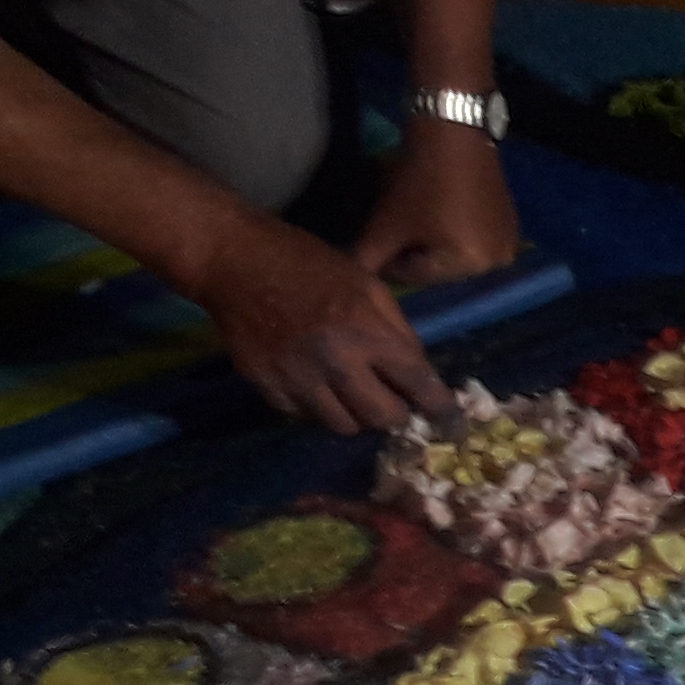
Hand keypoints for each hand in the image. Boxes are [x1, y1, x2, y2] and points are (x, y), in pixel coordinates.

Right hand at [189, 211, 449, 433]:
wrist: (232, 259)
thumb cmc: (306, 263)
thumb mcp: (366, 283)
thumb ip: (397, 330)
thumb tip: (419, 371)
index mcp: (368, 332)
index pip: (418, 386)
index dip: (441, 411)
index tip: (452, 426)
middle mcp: (335, 362)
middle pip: (382, 419)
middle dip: (395, 415)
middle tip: (392, 402)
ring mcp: (297, 377)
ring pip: (342, 426)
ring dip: (354, 415)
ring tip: (350, 392)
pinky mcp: (265, 384)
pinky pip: (302, 414)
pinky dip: (313, 405)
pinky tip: (312, 381)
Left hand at [355, 117, 520, 288]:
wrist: (454, 130)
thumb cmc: (420, 179)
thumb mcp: (387, 223)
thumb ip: (367, 257)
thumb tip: (353, 278)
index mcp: (471, 266)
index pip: (420, 279)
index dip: (389, 266)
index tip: (372, 250)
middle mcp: (498, 262)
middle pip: (442, 270)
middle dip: (415, 256)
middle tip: (392, 236)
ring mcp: (508, 242)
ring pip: (458, 254)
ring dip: (434, 245)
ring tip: (414, 224)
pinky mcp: (510, 223)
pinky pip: (474, 239)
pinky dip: (454, 232)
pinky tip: (437, 214)